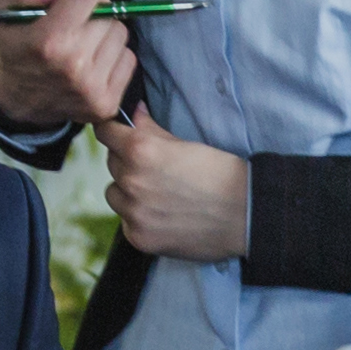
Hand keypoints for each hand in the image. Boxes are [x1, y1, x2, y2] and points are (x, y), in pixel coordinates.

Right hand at [0, 0, 136, 133]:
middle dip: (90, 14)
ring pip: (120, 34)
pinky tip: (92, 63)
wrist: (18, 99)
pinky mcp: (107, 103)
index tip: (64, 4)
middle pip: (107, 13)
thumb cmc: (15, 47)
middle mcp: (73, 65)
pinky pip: (129, 60)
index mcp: (48, 41)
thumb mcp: (2, 10)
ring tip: (81, 45)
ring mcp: (92, 88)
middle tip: (72, 27)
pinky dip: (113, 57)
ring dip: (103, 34)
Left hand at [104, 115, 249, 263]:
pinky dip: (138, 217)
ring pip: (114, 193)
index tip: (118, 134)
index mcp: (141, 150)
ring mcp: (133, 212)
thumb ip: (151, 128)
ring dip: (127, 191)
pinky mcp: (139, 237)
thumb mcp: (185, 143)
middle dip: (127, 161)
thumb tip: (133, 112)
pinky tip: (162, 215)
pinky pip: (125, 221)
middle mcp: (131, 180)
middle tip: (154, 168)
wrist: (245, 214)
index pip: (105, 132)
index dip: (112, 131)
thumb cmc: (220, 174)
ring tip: (157, 194)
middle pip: (111, 163)